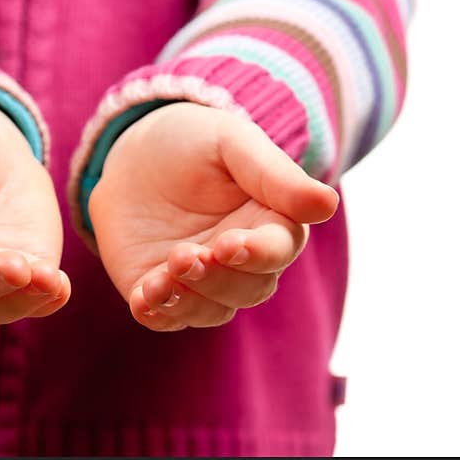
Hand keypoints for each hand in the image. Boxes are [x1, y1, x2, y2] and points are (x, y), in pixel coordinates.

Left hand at [89, 102, 338, 331]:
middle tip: (184, 255)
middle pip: (249, 289)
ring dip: (188, 302)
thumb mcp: (232, 143)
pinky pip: (165, 317)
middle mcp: (241, 262)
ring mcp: (201, 282)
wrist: (130, 153)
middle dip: (218, 279)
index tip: (230, 245)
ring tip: (158, 281)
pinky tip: (143, 300)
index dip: (259, 254)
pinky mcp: (160, 291)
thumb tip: (328, 204)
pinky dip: (157, 314)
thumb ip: (275, 175)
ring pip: (211, 311)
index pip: (279, 250)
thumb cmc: (193, 143)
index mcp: (270, 224)